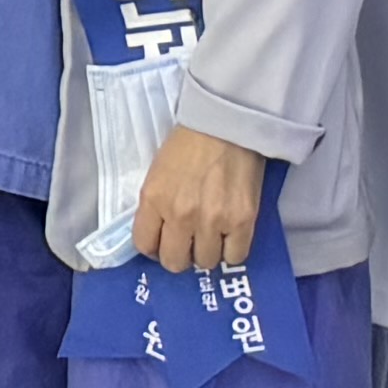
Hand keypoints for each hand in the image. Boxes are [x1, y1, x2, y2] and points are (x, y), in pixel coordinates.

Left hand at [129, 121, 270, 278]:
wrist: (225, 125)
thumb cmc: (189, 144)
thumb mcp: (158, 173)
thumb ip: (156, 205)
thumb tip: (159, 235)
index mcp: (153, 199)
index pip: (144, 245)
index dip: (154, 247)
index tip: (163, 242)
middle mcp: (180, 215)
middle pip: (175, 262)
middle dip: (180, 255)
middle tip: (188, 242)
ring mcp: (212, 220)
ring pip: (206, 262)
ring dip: (207, 252)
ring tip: (212, 235)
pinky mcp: (242, 221)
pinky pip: (236, 257)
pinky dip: (232, 250)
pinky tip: (230, 235)